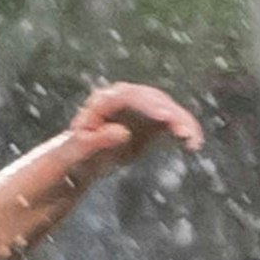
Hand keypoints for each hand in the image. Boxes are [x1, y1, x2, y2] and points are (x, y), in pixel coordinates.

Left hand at [66, 83, 203, 173]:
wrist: (76, 163)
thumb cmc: (67, 158)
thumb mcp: (71, 154)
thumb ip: (92, 142)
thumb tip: (122, 132)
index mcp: (99, 104)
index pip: (126, 96)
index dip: (147, 103)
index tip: (164, 115)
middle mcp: (121, 100)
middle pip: (151, 99)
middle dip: (171, 113)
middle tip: (184, 131)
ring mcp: (137, 110)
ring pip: (165, 109)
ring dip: (182, 122)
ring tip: (193, 142)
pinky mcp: (149, 123)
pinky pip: (170, 124)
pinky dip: (183, 132)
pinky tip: (192, 145)